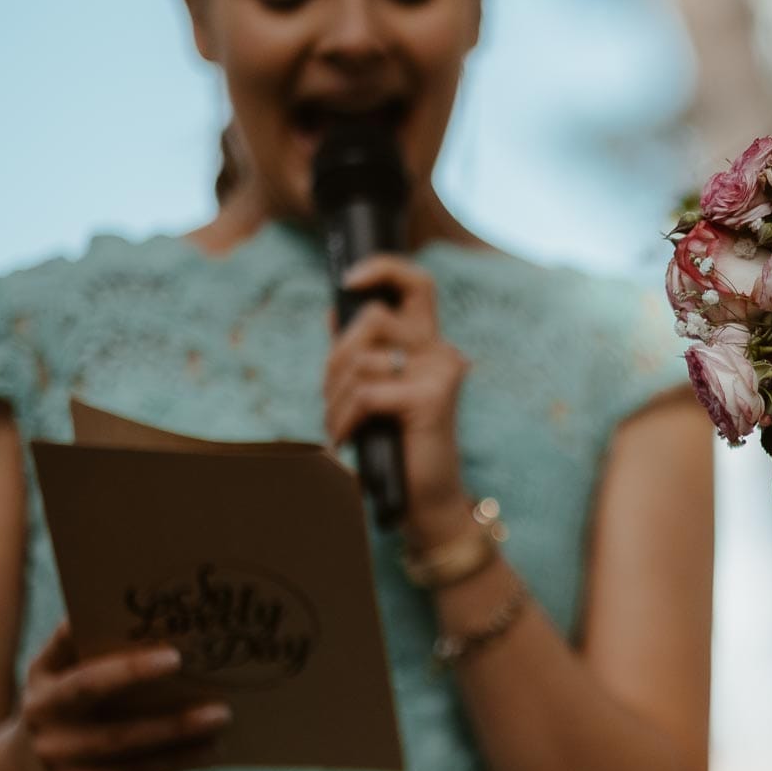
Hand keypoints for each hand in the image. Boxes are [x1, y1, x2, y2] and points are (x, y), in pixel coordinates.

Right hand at [9, 624, 230, 770]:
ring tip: (221, 714)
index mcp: (44, 675)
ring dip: (175, 727)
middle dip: (131, 671)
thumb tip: (149, 617)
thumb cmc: (65, 710)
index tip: (126, 609)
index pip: (63, 643)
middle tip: (179, 658)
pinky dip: (176, 761)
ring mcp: (57, 753)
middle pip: (87, 686)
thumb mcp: (60, 679)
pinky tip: (211, 749)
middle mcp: (41, 711)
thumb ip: (88, 652)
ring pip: (122, 738)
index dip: (84, 625)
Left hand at [323, 255, 472, 541]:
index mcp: (430, 347)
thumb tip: (334, 310)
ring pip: (360, 359)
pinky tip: (348, 441)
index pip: (417, 284)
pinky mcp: (431, 397)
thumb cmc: (398, 449)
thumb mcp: (374, 393)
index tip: (349, 280)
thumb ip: (360, 353)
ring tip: (339, 428)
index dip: (383, 268)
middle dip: (336, 356)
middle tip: (330, 396)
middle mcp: (441, 353)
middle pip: (372, 318)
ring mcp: (440, 372)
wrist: (427, 502)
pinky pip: (365, 393)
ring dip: (334, 399)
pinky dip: (345, 419)